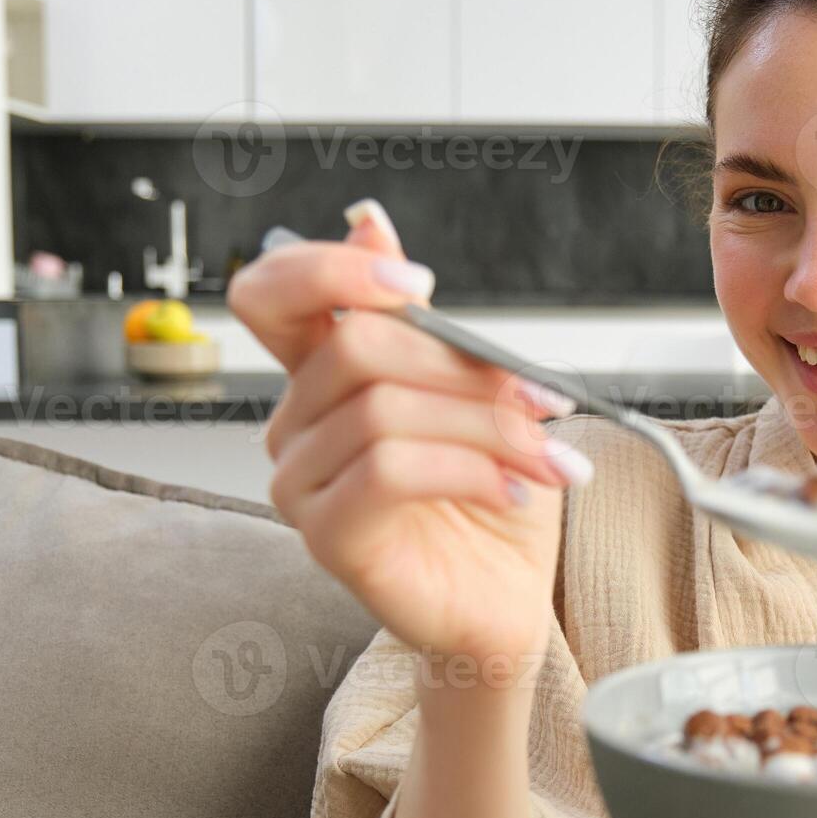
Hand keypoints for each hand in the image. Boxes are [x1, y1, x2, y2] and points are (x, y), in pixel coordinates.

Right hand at [228, 202, 589, 665]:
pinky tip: (513, 489)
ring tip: (544, 455)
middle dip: (465, 366)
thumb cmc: (489, 492)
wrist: (508, 597)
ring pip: (384, 411)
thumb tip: (367, 219)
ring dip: (488, 426)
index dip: (330, 268)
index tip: (420, 279)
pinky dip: (469, 471)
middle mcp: (296, 424)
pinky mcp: (327, 537)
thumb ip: (423, 317)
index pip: (271, 293)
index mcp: (320, 373)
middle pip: (357, 347)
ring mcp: (301, 483)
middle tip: (541, 397)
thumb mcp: (473, 388)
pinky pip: (388, 472)